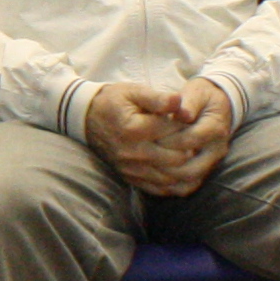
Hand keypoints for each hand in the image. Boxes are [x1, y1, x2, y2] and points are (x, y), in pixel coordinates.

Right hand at [83, 80, 231, 198]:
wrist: (86, 118)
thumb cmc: (114, 102)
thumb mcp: (134, 91)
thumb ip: (157, 97)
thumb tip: (179, 101)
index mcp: (134, 129)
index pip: (175, 130)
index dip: (187, 123)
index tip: (188, 117)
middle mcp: (132, 152)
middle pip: (177, 157)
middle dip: (190, 146)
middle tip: (194, 136)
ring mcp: (131, 168)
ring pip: (171, 176)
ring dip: (187, 167)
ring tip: (192, 153)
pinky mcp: (130, 177)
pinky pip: (160, 189)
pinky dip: (176, 184)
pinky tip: (183, 172)